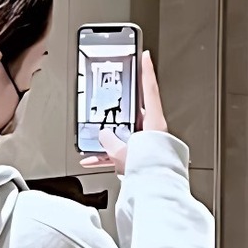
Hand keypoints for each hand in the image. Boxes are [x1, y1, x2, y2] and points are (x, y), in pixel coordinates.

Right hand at [80, 50, 169, 173]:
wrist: (155, 191)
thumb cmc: (150, 169)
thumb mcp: (124, 151)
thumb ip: (110, 140)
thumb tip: (103, 136)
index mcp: (155, 122)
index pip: (150, 89)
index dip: (146, 71)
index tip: (144, 56)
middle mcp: (153, 131)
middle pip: (133, 113)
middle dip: (118, 112)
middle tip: (109, 105)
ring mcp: (146, 144)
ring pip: (124, 134)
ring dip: (109, 138)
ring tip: (96, 140)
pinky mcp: (140, 158)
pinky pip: (120, 151)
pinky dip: (106, 155)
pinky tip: (92, 158)